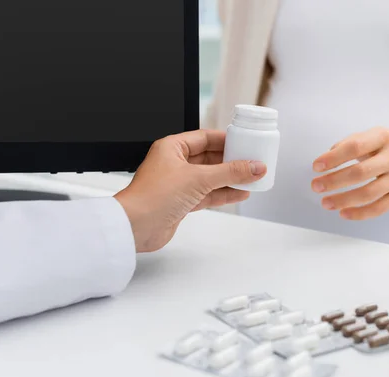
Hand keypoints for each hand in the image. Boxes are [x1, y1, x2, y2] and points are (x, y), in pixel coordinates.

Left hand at [114, 129, 265, 252]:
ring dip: (230, 179)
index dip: (226, 140)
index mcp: (172, 147)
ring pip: (210, 178)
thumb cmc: (152, 196)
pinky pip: (207, 194)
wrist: (135, 227)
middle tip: (252, 162)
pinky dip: (222, 194)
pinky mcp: (180, 202)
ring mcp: (177, 183)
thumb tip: (253, 167)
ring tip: (251, 179)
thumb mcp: (199, 178)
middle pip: (209, 158)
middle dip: (231, 162)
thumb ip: (230, 173)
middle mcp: (173, 163)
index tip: (244, 142)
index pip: (204, 137)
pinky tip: (239, 193)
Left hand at [311, 127, 388, 219]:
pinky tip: (343, 213)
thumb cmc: (387, 145)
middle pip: (360, 173)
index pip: (355, 147)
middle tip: (316, 186)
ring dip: (343, 200)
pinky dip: (360, 213)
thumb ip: (350, 144)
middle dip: (334, 181)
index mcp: (383, 137)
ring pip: (369, 193)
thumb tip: (327, 159)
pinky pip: (380, 208)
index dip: (334, 158)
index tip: (316, 166)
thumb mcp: (372, 135)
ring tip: (325, 203)